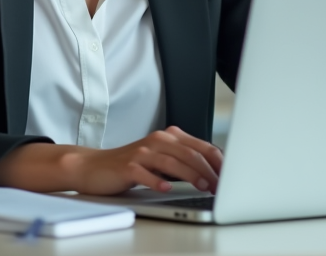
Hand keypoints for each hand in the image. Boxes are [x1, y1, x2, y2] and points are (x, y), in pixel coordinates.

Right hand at [0, 126, 221, 194]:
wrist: (94, 167)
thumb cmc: (131, 165)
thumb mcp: (161, 160)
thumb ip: (183, 161)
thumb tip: (214, 172)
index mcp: (169, 137)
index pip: (201, 146)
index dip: (218, 161)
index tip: (231, 176)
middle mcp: (157, 140)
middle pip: (190, 153)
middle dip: (210, 170)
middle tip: (221, 186)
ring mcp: (142, 152)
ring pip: (172, 162)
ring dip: (191, 175)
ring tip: (203, 187)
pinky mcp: (127, 166)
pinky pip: (145, 173)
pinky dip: (158, 180)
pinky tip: (166, 188)